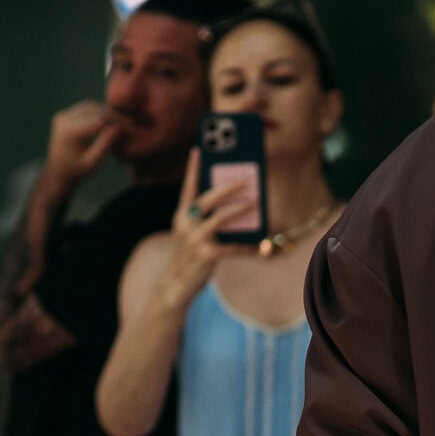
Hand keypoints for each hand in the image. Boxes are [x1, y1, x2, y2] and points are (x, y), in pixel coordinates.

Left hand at [42, 100, 121, 199]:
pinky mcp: (65, 114)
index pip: (99, 121)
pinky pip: (85, 108)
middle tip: (130, 124)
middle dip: (114, 116)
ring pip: (91, 106)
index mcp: (69, 132)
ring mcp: (63, 115)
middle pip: (95, 110)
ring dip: (107, 112)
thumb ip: (105, 145)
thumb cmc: (77, 172)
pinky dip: (99, 111)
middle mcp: (63, 119)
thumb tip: (118, 128)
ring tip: (122, 122)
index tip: (131, 129)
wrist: (57, 172)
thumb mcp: (93, 163)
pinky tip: (110, 120)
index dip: (117, 123)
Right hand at [159, 153, 250, 306]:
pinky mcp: (206, 255)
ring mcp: (195, 239)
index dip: (192, 169)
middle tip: (245, 179)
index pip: (187, 188)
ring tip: (255, 203)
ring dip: (239, 209)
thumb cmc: (189, 256)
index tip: (198, 150)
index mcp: (181, 215)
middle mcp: (186, 224)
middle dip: (228, 187)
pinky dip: (247, 246)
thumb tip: (236, 208)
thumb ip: (205, 220)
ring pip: (220, 218)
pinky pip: (232, 247)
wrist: (176, 284)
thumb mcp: (190, 234)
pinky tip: (258, 246)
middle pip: (208, 198)